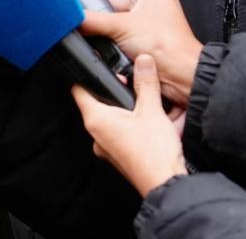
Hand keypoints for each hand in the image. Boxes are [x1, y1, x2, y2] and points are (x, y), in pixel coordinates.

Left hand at [72, 54, 188, 196]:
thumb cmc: (154, 152)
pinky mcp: (118, 157)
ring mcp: (106, 148)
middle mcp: (96, 135)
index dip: (88, 76)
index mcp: (96, 120)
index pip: (79, 90)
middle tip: (131, 86)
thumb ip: (146, 83)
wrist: (166, 184)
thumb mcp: (152, 110)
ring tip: (144, 105)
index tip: (100, 70)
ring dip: (125, 110)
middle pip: (96, 104)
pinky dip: (131, 126)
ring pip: (110, 120)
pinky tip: (148, 124)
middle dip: (114, 93)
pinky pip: (119, 134)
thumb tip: (143, 61)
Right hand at [75, 0, 203, 103]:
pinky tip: (83, 30)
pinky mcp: (136, 41)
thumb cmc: (168, 47)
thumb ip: (93, 20)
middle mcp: (146, 4)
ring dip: (92, 16)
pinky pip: (111, 31)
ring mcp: (141, 23)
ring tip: (70, 10)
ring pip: (108, 14)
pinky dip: (98, 32)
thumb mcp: (124, 27)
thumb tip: (71, 17)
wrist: (182, 79)